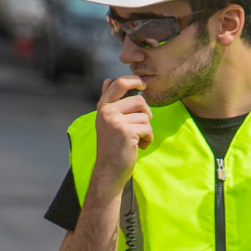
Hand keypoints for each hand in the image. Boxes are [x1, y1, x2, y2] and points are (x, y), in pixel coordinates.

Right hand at [92, 75, 151, 196]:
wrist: (109, 170)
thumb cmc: (111, 145)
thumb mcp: (106, 120)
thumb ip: (109, 101)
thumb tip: (107, 80)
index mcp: (103, 107)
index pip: (119, 83)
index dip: (134, 80)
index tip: (143, 85)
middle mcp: (107, 112)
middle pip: (139, 100)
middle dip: (146, 113)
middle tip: (142, 126)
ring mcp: (115, 121)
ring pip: (145, 116)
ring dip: (146, 130)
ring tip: (137, 140)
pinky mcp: (126, 131)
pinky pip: (148, 129)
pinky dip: (148, 139)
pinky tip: (139, 146)